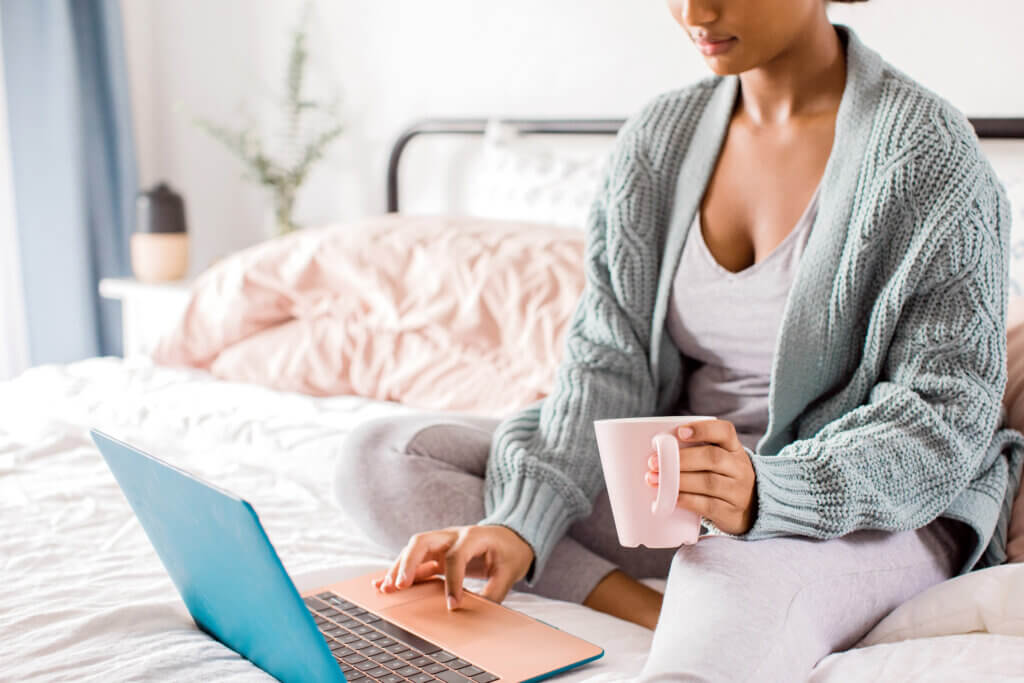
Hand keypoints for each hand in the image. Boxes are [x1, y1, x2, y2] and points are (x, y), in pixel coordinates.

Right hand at [372, 525, 534, 609]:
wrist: (511, 537)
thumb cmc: (510, 552)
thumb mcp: (509, 571)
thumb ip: (495, 591)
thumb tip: (479, 613)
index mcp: (473, 537)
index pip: (456, 556)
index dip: (453, 582)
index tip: (453, 606)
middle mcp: (452, 535)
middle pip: (423, 541)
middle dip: (408, 562)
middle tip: (400, 585)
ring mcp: (441, 542)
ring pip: (413, 550)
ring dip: (398, 568)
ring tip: (385, 589)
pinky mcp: (436, 553)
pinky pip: (414, 560)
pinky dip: (400, 571)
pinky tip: (383, 584)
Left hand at [644, 419, 756, 533]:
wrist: (750, 510)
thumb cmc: (721, 479)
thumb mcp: (718, 461)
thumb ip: (694, 452)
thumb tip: (654, 451)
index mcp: (734, 448)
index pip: (725, 431)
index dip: (702, 429)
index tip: (679, 432)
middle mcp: (740, 468)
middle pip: (712, 458)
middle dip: (680, 459)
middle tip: (653, 462)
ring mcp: (738, 491)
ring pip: (709, 482)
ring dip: (678, 480)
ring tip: (654, 480)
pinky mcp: (730, 513)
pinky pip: (708, 505)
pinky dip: (687, 500)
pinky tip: (671, 498)